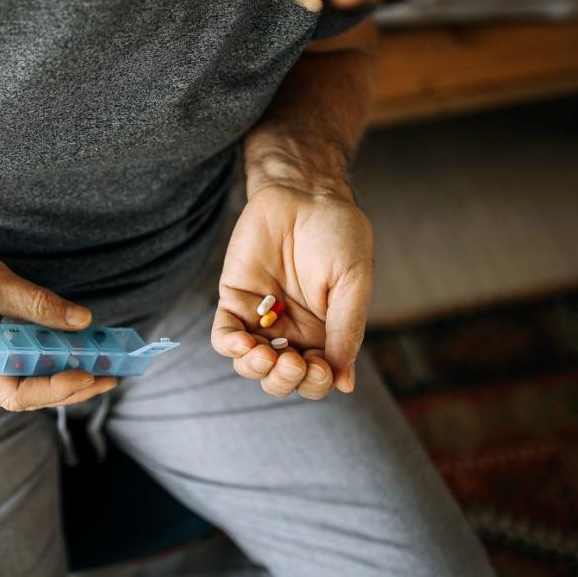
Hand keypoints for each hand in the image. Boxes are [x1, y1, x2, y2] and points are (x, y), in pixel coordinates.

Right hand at [0, 237, 117, 410]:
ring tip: (102, 368)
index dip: (56, 389)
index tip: (90, 374)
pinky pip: (17, 371)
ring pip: (24, 385)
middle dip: (70, 387)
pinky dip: (47, 365)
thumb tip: (83, 321)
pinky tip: (74, 356)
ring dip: (62, 377)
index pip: (17, 393)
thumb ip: (38, 304)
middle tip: (111, 375)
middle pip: (25, 395)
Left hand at [212, 182, 372, 398]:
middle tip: (293, 363)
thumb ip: (346, 331)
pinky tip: (244, 343)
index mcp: (325, 333)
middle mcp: (291, 331)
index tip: (320, 367)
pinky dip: (231, 347)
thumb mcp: (352, 283)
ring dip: (257, 369)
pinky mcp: (235, 299)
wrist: (305, 193)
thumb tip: (344, 384)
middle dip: (285, 381)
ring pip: (250, 364)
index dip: (315, 383)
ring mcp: (261, 318)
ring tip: (266, 355)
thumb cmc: (337, 234)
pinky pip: (225, 336)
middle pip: (280, 378)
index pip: (316, 378)